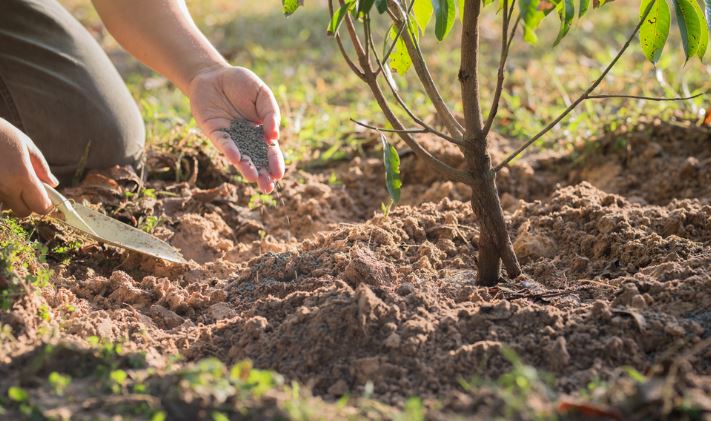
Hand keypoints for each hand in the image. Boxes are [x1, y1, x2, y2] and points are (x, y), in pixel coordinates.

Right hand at [0, 119, 58, 216]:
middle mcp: (6, 188)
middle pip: (23, 212)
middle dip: (29, 204)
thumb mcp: (26, 145)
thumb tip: (53, 184)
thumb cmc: (1, 133)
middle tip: (29, 188)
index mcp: (22, 176)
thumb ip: (41, 167)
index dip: (46, 205)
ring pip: (7, 208)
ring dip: (12, 200)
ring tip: (10, 179)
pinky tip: (1, 179)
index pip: (40, 206)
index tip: (47, 198)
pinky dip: (1, 195)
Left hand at [188, 65, 284, 192]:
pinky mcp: (214, 132)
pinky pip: (223, 143)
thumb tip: (274, 135)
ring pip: (239, 157)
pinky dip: (229, 150)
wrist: (214, 75)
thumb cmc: (242, 84)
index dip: (275, 163)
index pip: (270, 152)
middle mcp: (246, 139)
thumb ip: (271, 113)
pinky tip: (236, 158)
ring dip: (246, 168)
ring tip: (253, 178)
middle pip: (256, 160)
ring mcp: (230, 137)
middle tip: (267, 188)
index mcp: (261, 132)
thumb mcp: (263, 94)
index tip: (279, 175)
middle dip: (262, 175)